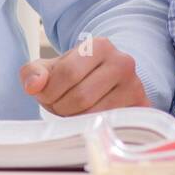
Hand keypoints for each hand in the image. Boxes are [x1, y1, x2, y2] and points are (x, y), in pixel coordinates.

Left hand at [20, 37, 148, 115]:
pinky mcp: (142, 109)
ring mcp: (136, 87)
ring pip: (95, 115)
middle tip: (59, 106)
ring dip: (75, 120)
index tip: (46, 95)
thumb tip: (34, 86)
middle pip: (81, 97)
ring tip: (73, 111)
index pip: (67, 74)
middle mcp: (123, 62)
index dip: (49, 91)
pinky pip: (109, 127)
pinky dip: (92, 128)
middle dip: (61, 107)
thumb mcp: (50, 68)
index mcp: (100, 45)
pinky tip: (87, 120)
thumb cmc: (75, 75)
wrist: (106, 80)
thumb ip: (33, 73)